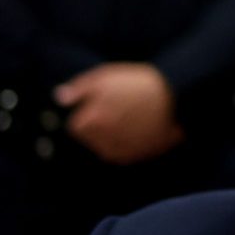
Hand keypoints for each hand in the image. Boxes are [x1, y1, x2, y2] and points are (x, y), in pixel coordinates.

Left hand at [55, 63, 183, 164]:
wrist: (176, 99)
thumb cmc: (138, 85)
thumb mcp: (104, 77)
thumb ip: (78, 89)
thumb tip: (59, 98)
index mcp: (90, 122)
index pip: (75, 126)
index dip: (86, 112)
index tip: (101, 103)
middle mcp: (101, 141)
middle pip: (89, 138)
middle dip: (97, 126)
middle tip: (118, 108)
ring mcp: (119, 152)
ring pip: (105, 147)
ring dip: (110, 136)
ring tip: (130, 118)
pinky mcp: (136, 157)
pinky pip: (122, 153)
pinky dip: (125, 143)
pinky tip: (138, 129)